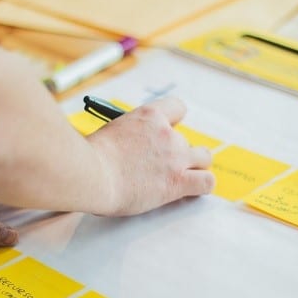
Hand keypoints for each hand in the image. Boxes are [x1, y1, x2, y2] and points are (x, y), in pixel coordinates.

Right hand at [86, 97, 213, 215]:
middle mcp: (167, 134)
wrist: (92, 175)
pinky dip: (202, 186)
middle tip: (164, 165)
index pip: (177, 108)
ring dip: (195, 168)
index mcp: (149, 116)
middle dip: (179, 153)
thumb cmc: (91, 158)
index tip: (166, 133)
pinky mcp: (178, 181)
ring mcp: (176, 157)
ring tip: (180, 177)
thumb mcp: (110, 133)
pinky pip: (206, 182)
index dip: (174, 123)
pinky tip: (191, 190)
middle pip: (188, 140)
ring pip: (204, 158)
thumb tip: (129, 147)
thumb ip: (128, 137)